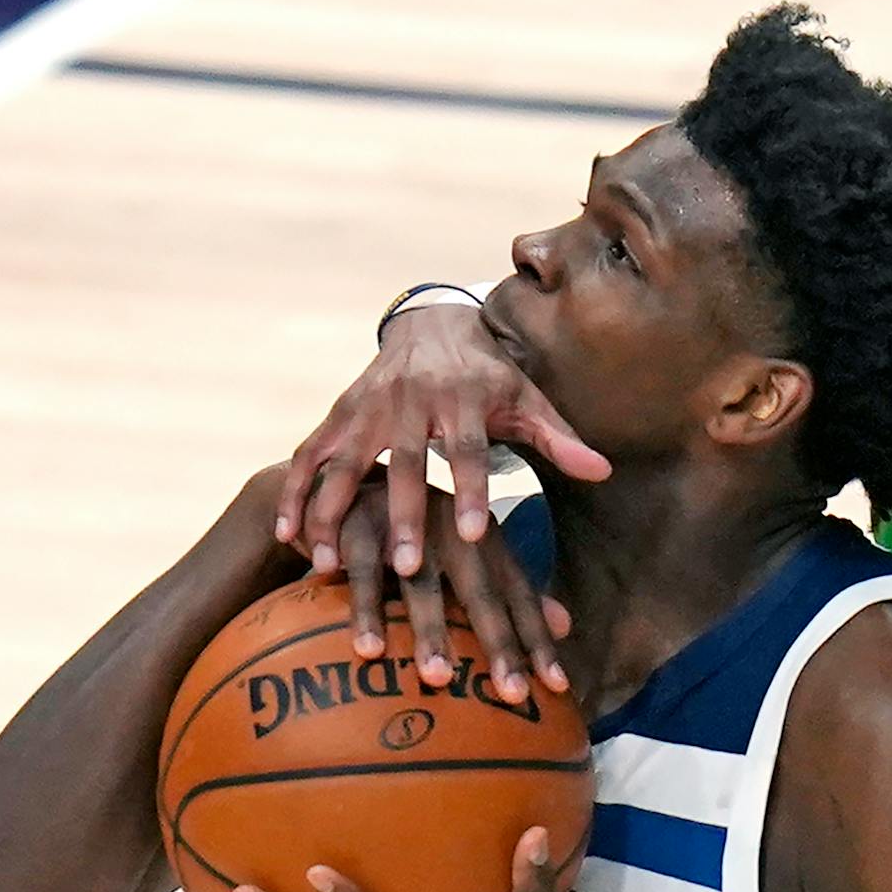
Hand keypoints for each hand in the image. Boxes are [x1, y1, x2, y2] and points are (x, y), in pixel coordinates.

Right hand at [276, 304, 610, 578]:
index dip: (470, 489)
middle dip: (404, 514)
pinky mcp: (339, 414)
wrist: (433, 324)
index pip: (469, 448)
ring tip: (328, 564)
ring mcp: (368, 406)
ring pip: (346, 461)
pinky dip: (296, 493)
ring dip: (334, 511)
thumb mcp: (527, 398)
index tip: (470, 534)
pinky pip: (310, 456)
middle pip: (406, 461)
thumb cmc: (489, 375)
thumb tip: (603, 470)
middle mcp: (411, 399)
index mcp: (462, 396)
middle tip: (407, 568)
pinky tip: (287, 536)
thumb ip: (559, 438)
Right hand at [336, 479, 570, 698]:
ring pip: (421, 584)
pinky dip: (363, 609)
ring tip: (437, 677)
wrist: (357, 478)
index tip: (557, 686)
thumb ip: (514, 590)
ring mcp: (406, 526)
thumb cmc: (424, 531)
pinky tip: (367, 648)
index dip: (539, 640)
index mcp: (486, 540)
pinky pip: (360, 572)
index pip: (519, 596)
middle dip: (498, 642)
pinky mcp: (356, 525)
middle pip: (481, 593)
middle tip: (511, 692)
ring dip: (430, 630)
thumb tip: (567, 627)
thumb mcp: (472, 553)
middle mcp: (454, 530)